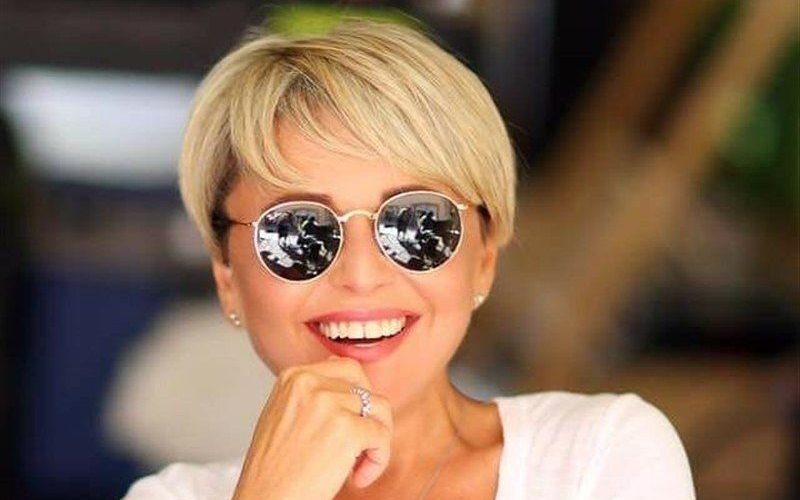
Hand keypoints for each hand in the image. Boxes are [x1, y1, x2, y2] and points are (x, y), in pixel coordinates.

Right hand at [232, 355, 392, 499]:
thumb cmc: (273, 470)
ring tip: (357, 464)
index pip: (346, 369)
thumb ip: (313, 395)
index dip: (357, 397)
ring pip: (380, 410)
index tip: (351, 422)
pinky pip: (382, 437)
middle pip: (366, 387)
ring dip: (376, 439)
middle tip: (361, 444)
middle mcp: (311, 384)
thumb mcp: (284, 414)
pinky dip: (378, 460)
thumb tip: (349, 384)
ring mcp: (329, 404)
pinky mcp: (348, 430)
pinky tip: (358, 478)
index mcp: (294, 376)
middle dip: (371, 415)